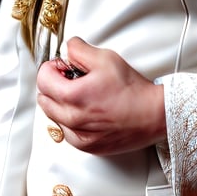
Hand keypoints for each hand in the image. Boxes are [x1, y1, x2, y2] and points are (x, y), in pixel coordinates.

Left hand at [36, 36, 165, 154]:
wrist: (154, 115)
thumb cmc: (132, 89)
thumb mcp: (105, 58)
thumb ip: (78, 50)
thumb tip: (67, 48)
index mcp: (72, 97)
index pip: (42, 79)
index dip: (52, 67)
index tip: (65, 66)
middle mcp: (72, 120)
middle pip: (44, 98)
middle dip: (54, 85)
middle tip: (73, 78)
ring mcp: (79, 137)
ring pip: (54, 116)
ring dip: (61, 103)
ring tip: (84, 95)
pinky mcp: (87, 147)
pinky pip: (67, 132)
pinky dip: (72, 120)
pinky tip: (89, 111)